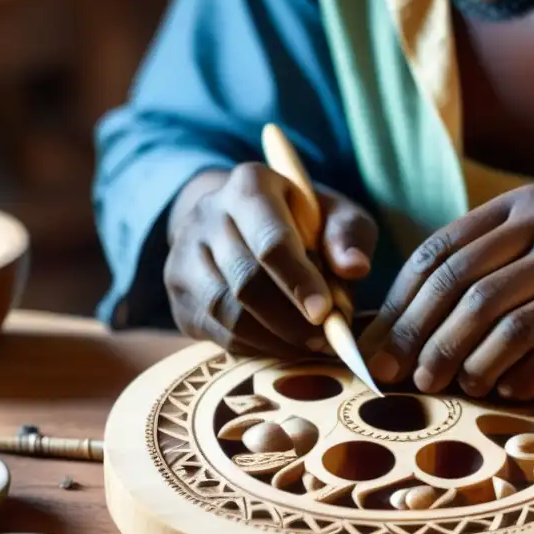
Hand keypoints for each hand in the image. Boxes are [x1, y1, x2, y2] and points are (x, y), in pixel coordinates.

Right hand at [164, 162, 376, 354]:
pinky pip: (215, 331)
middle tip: (326, 341)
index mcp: (250, 186)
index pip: (270, 240)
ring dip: (273, 338)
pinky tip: (283, 346)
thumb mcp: (335, 214)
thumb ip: (349, 236)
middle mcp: (207, 215)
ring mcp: (184, 255)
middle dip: (290, 319)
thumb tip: (355, 267)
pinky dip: (254, 346)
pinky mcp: (178, 293)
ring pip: (225, 311)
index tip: (325, 312)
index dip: (299, 280)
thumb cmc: (302, 220)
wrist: (241, 221)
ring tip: (309, 347)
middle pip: (245, 280)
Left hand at [358, 183, 533, 398]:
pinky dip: (520, 377)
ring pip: (509, 326)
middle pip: (469, 292)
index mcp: (528, 206)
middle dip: (423, 340)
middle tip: (399, 378)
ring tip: (449, 386)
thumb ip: (486, 259)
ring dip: (468, 363)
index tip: (377, 343)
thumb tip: (404, 317)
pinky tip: (504, 391)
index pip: (442, 252)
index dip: (402, 303)